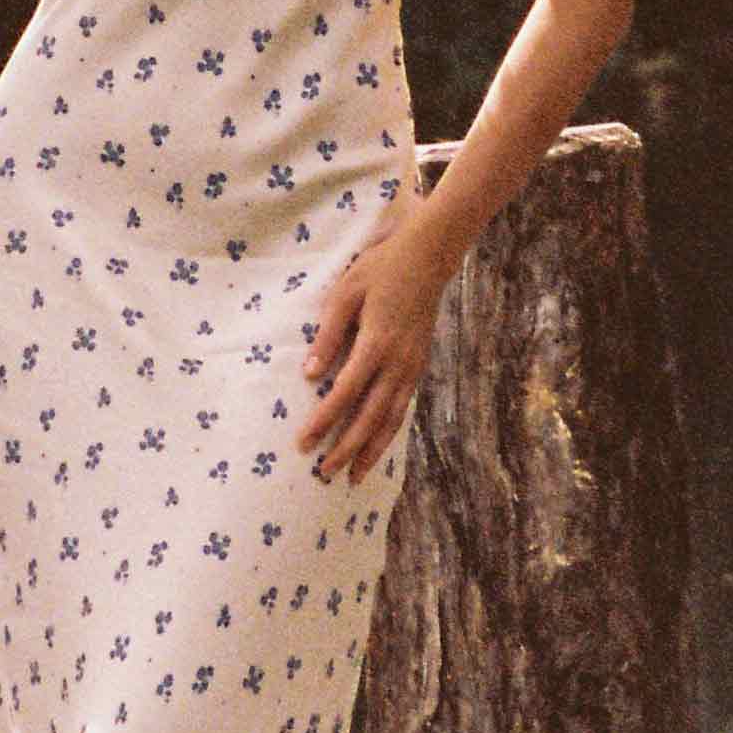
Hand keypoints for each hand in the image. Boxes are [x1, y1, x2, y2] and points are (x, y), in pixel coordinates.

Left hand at [299, 197, 450, 484]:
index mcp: (375, 344)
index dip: (323, 421)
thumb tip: (310, 374)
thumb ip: (328, 335)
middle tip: (325, 473)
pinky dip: (389, 431)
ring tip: (354, 476)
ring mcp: (412, 366)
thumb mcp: (345, 293)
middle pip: (370, 416)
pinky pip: (403, 407)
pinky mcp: (419, 365)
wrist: (428, 256)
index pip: (344, 393)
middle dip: (347, 448)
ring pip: (391, 419)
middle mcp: (397, 362)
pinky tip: (377, 445)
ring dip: (372, 450)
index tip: (303, 443)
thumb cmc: (380, 268)